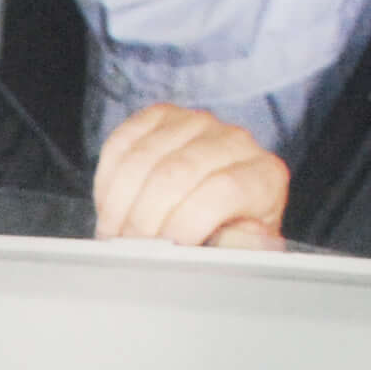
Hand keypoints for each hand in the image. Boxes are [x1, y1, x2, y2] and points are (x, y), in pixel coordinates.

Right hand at [94, 105, 288, 249]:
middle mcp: (235, 141)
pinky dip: (107, 180)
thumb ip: (238, 248)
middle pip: (176, 173)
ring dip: (119, 204)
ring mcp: (197, 123)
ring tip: (116, 233)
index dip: (186, 224)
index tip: (165, 251)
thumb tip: (237, 241)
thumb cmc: (220, 236)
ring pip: (143, 158)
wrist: (208, 212)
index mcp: (263, 175)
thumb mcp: (237, 252)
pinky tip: (112, 206)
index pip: (223, 189)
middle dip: (143, 219)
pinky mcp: (161, 117)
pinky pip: (122, 142)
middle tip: (130, 249)